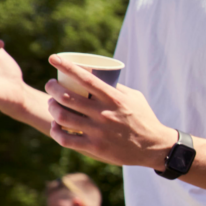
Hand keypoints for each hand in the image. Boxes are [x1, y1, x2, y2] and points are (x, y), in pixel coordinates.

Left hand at [45, 55, 175, 167]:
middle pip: (66, 97)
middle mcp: (103, 114)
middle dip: (52, 88)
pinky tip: (56, 126)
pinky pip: (65, 139)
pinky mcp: (95, 147)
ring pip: (62, 117)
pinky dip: (56, 131)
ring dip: (52, 107)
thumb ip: (116, 87)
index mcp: (114, 98)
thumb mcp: (134, 97)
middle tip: (51, 85)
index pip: (85, 78)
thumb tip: (98, 76)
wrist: (153, 147)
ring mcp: (98, 131)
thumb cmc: (144, 118)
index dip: (66, 66)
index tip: (53, 57)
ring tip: (52, 103)